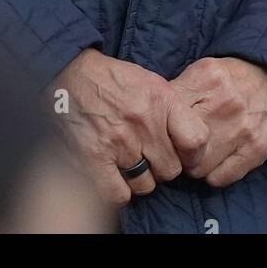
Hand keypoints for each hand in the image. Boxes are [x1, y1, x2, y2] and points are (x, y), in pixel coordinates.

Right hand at [47, 48, 210, 206]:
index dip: (192, 154)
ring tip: (129, 162)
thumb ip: (173, 110)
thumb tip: (192, 142)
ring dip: (139, 179)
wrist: (70, 73)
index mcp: (160, 99)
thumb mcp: (151, 82)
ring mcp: (119, 142)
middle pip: (170, 170)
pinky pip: (119, 194)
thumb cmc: (113, 79)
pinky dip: (119, 190)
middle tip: (148, 156)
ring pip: (146, 185)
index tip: (182, 154)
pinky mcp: (94, 157)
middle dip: (161, 166)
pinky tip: (114, 175)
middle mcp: (143, 121)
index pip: (196, 140)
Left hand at [170, 56, 266, 187]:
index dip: (159, 127)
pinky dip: (212, 174)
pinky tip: (214, 161)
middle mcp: (225, 104)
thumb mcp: (201, 72)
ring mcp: (243, 129)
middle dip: (175, 149)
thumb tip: (151, 115)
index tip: (161, 131)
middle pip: (180, 146)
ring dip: (193, 165)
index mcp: (206, 79)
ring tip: (197, 154)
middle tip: (178, 146)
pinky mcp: (257, 151)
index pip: (167, 115)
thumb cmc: (230, 79)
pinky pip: (220, 179)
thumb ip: (177, 90)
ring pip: (198, 167)